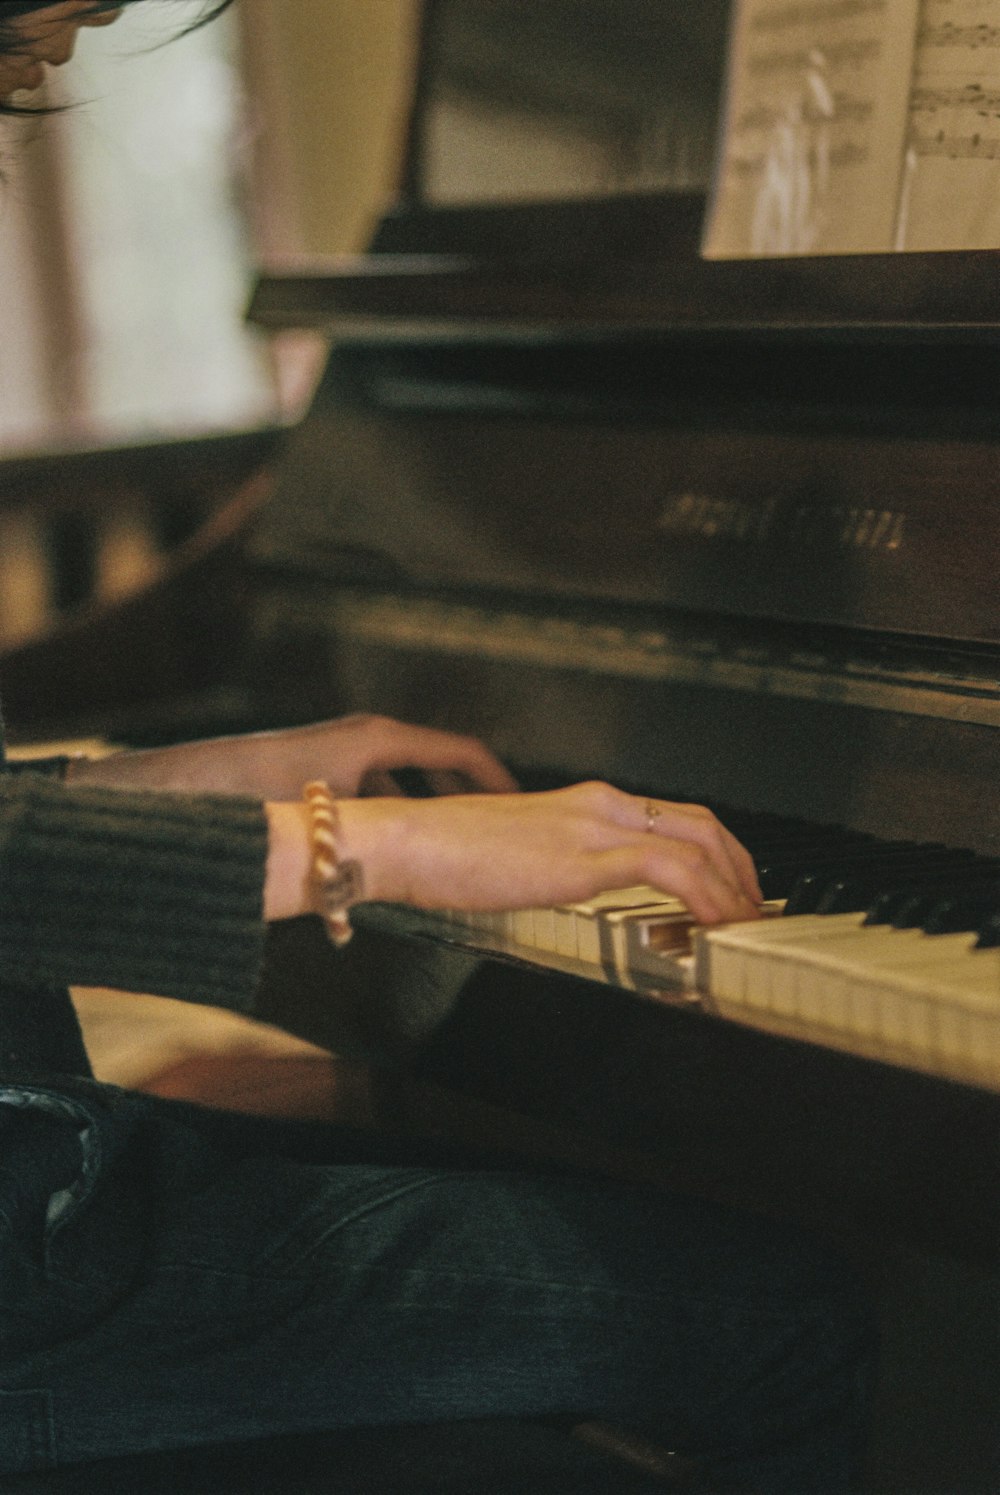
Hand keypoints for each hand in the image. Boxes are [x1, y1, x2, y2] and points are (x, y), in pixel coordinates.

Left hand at [72, 714, 516, 800]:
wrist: (198, 784)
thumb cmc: (261, 793)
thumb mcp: (334, 814)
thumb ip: (382, 834)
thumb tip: (428, 865)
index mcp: (379, 739)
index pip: (461, 752)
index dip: (497, 780)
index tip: (523, 805)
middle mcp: (368, 738)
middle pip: (440, 764)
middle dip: (472, 796)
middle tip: (499, 830)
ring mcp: (348, 752)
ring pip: (410, 779)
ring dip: (435, 806)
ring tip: (458, 841)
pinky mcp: (330, 769)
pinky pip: (382, 787)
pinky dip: (400, 810)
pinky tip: (401, 844)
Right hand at [267, 781, 762, 928]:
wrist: (406, 843)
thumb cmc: (444, 855)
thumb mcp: (516, 857)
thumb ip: (555, 867)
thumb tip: (574, 892)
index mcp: (583, 803)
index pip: (671, 817)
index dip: (713, 854)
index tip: (729, 889)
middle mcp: (599, 803)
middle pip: (701, 822)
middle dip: (740, 866)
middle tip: (755, 908)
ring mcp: (595, 824)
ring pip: (698, 841)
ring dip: (734, 885)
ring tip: (748, 924)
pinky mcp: (584, 855)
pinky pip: (669, 868)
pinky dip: (707, 895)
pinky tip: (716, 924)